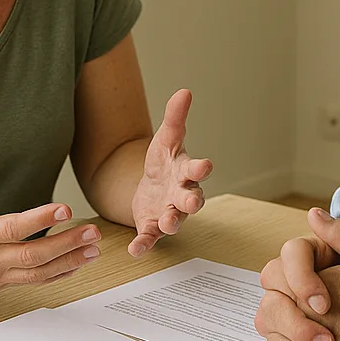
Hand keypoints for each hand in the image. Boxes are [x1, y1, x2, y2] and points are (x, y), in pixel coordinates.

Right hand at [0, 138, 102, 288]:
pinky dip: (60, 274)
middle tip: (92, 232)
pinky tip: (79, 263)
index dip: (40, 220)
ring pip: (38, 273)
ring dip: (69, 262)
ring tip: (94, 249)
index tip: (65, 209)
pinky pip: (35, 281)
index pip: (12, 229)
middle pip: (32, 255)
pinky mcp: (2, 282)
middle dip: (66, 245)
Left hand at [128, 89, 211, 255]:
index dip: (201, 168)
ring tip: (166, 223)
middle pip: (191, 199)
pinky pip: (149, 238)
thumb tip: (184, 90)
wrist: (149, 187)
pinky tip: (134, 250)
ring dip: (171, 222)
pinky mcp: (152, 227)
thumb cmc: (164, 163)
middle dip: (192, 201)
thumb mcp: (166, 138)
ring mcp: (168, 213)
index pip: (197, 170)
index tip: (204, 164)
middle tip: (192, 203)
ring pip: (174, 221)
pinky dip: (143, 244)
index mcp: (186, 172)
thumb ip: (175, 117)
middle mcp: (182, 195)